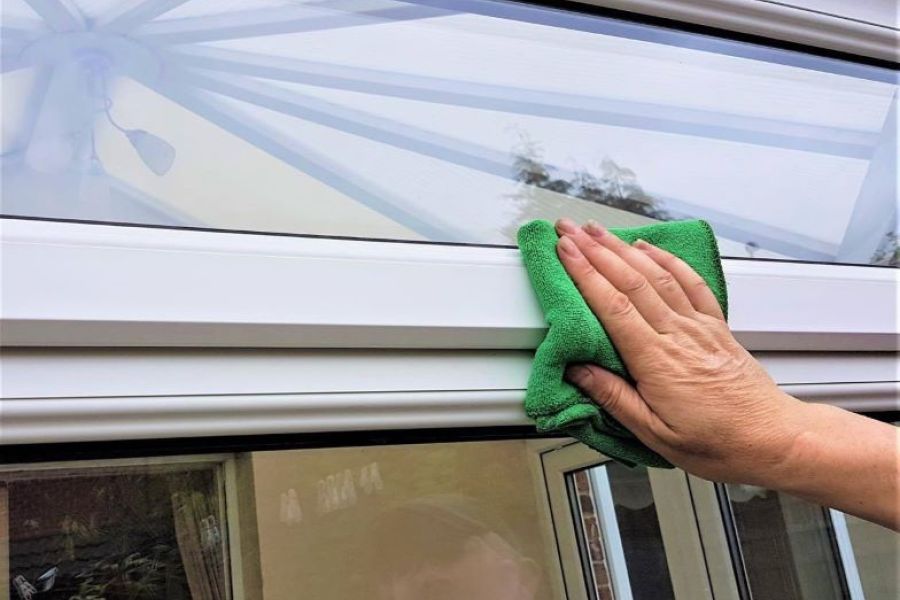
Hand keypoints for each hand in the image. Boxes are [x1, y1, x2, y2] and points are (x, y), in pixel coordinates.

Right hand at [553, 218, 806, 485]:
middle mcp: (678, 335)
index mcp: (657, 362)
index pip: (613, 305)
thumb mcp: (655, 435)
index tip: (565, 251)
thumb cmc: (718, 443)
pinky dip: (666, 260)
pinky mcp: (716, 327)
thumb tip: (578, 372)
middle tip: (570, 229)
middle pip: (631, 280)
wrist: (774, 439)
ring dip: (624, 248)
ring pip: (656, 275)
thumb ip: (614, 399)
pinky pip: (690, 283)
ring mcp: (699, 327)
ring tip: (599, 230)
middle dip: (596, 250)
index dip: (585, 273)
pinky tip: (649, 248)